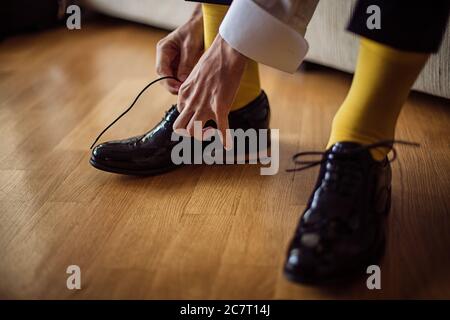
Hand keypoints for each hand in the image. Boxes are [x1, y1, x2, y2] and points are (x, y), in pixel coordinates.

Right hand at [155, 5, 203, 93]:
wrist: (202, 23)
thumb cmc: (195, 29)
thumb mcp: (191, 45)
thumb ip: (186, 63)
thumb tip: (182, 80)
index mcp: (163, 49)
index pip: (161, 70)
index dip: (168, 81)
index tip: (178, 88)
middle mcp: (166, 57)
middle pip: (164, 77)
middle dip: (173, 86)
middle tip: (185, 93)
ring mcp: (173, 62)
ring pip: (172, 79)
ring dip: (179, 86)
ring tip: (190, 91)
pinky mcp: (181, 65)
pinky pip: (180, 77)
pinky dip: (185, 83)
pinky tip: (192, 86)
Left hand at [173, 34, 246, 149]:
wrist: (227, 51)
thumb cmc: (215, 58)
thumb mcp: (198, 72)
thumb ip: (196, 86)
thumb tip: (202, 91)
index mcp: (184, 92)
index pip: (180, 112)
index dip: (190, 117)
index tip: (202, 115)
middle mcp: (191, 102)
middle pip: (179, 128)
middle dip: (189, 133)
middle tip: (203, 129)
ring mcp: (204, 106)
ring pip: (193, 132)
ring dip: (202, 136)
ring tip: (213, 132)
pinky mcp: (220, 107)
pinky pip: (221, 129)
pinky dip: (225, 139)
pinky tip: (228, 145)